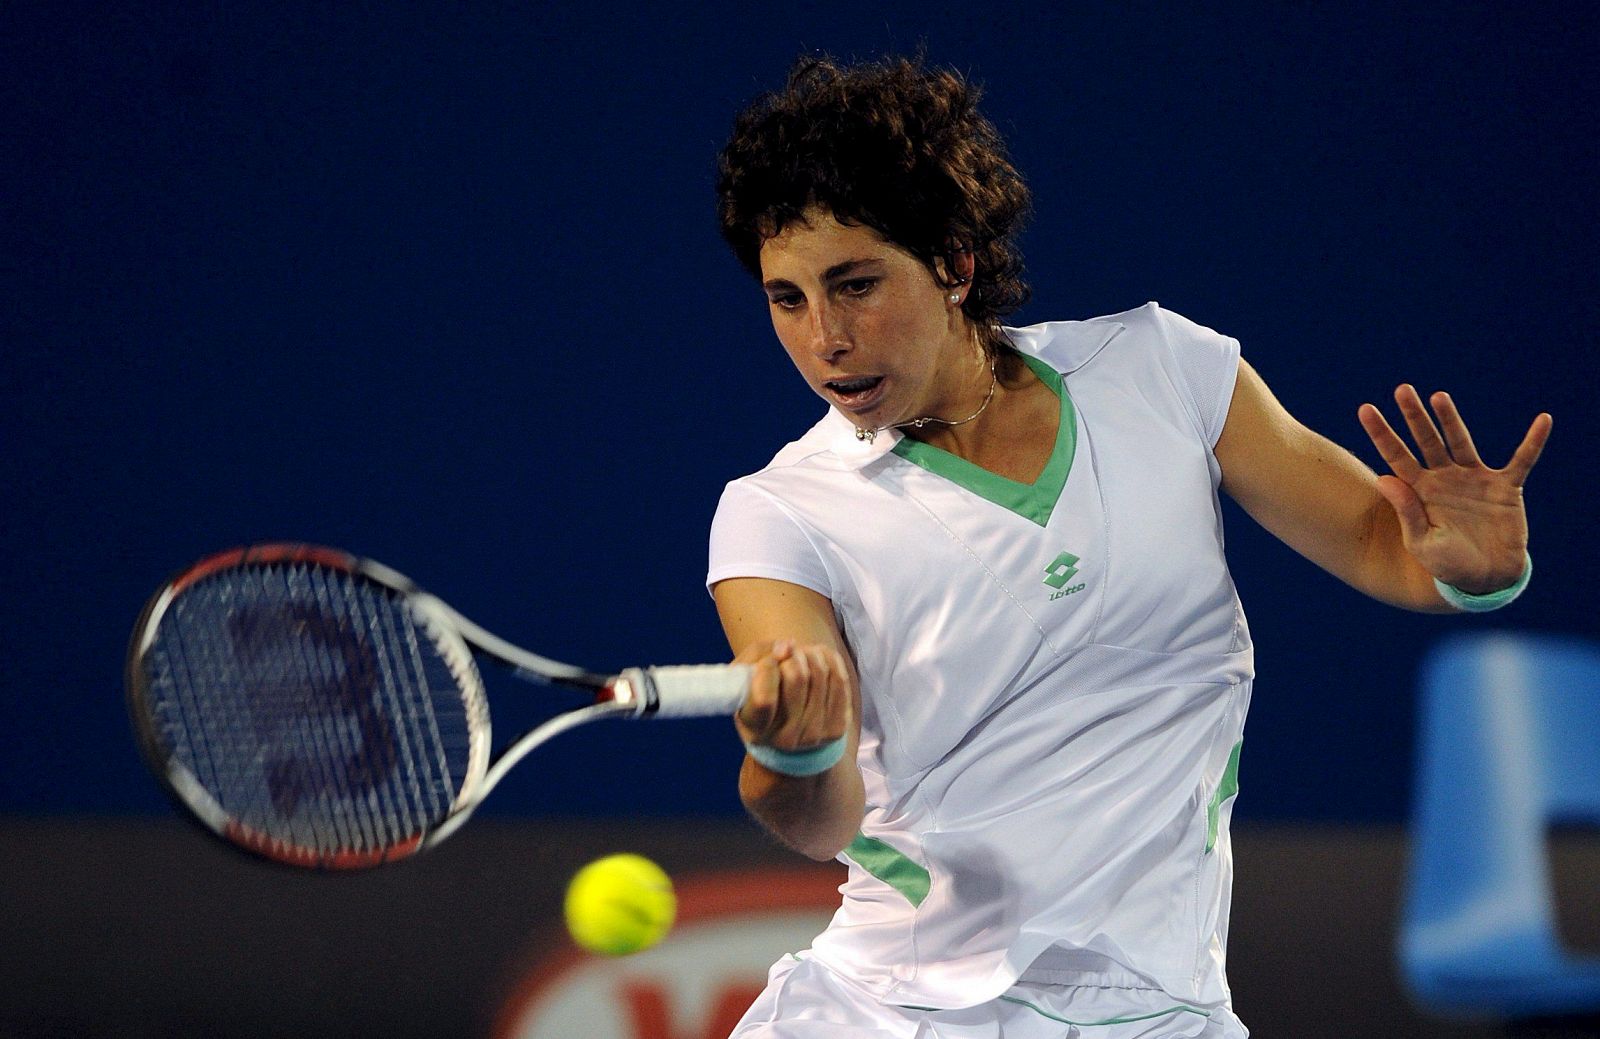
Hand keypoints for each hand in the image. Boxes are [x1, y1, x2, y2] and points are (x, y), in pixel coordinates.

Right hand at [732, 639, 853, 757]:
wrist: (788, 724)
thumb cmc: (761, 691)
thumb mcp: (746, 672)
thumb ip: (761, 654)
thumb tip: (788, 646)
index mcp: (754, 729)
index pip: (764, 699)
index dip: (767, 668)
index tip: (768, 660)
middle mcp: (784, 739)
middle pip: (796, 678)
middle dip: (792, 656)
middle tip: (788, 653)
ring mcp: (813, 735)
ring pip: (819, 673)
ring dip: (810, 654)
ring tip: (802, 656)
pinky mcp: (836, 728)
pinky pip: (840, 679)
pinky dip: (829, 659)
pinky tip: (819, 659)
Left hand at [1358, 385, 1550, 593]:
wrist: (1484, 578)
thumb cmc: (1446, 564)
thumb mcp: (1421, 542)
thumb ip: (1405, 510)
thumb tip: (1382, 477)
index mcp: (1419, 491)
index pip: (1396, 456)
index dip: (1381, 433)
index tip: (1365, 409)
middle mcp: (1444, 479)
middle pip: (1425, 440)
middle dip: (1413, 416)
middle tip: (1402, 389)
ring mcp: (1473, 480)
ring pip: (1460, 442)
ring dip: (1450, 419)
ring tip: (1438, 396)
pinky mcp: (1505, 488)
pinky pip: (1522, 460)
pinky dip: (1534, 442)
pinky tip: (1543, 420)